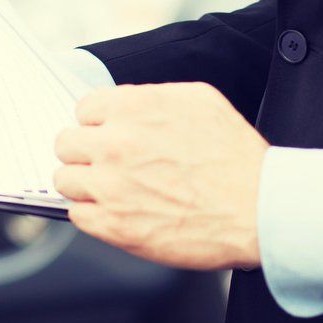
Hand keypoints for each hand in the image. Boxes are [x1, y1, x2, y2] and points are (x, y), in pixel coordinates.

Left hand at [52, 82, 267, 270]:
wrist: (258, 209)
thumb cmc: (235, 157)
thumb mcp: (200, 100)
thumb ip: (152, 98)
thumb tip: (126, 103)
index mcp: (134, 108)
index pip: (84, 109)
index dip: (99, 124)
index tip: (109, 135)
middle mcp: (116, 144)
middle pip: (66, 143)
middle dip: (85, 152)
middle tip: (106, 163)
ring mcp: (111, 186)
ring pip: (65, 180)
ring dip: (85, 183)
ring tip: (112, 189)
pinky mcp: (113, 225)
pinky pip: (77, 214)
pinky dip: (93, 213)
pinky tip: (118, 210)